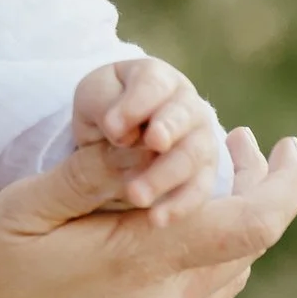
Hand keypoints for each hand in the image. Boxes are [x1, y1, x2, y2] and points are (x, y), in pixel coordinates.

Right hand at [0, 126, 296, 297]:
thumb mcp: (24, 207)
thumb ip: (96, 172)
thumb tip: (154, 136)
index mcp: (140, 263)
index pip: (256, 223)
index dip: (287, 182)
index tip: (287, 146)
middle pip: (246, 250)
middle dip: (253, 192)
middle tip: (235, 143)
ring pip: (220, 283)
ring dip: (224, 234)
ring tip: (200, 189)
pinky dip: (191, 270)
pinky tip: (157, 246)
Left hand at [69, 58, 219, 223]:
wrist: (117, 135)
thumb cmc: (105, 109)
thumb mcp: (93, 100)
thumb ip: (104, 106)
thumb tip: (119, 131)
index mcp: (156, 78)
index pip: (153, 84)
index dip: (136, 104)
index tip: (112, 126)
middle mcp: (186, 105)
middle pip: (183, 116)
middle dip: (166, 132)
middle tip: (150, 145)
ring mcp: (200, 139)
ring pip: (194, 156)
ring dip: (166, 176)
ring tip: (135, 196)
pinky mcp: (203, 175)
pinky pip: (199, 190)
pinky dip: (181, 205)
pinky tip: (157, 219)